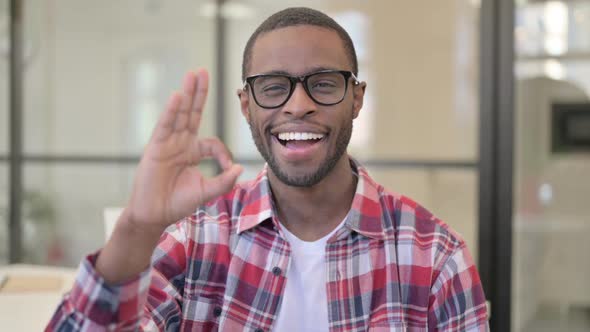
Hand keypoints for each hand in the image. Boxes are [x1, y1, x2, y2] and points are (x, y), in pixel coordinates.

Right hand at [96, 69, 241, 283]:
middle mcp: (180, 143)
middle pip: (193, 113)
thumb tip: (240, 168)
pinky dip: (171, 111)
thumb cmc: (178, 203)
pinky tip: (178, 96)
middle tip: (203, 71)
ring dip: (187, 93)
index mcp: (193, 152)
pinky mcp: (155, 148)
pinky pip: (165, 126)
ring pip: (180, 114)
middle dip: (199, 93)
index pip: (212, 143)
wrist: (154, 215)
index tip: (229, 168)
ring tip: (194, 74)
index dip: (224, 154)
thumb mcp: (206, 191)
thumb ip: (223, 181)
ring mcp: (167, 143)